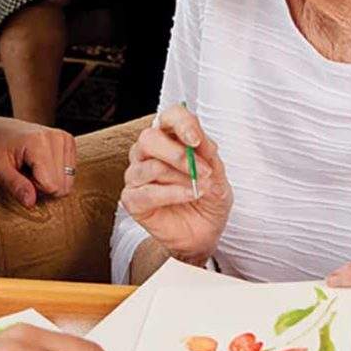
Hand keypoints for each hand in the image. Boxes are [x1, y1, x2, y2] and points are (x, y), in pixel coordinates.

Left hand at [0, 114, 76, 206]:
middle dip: (42, 186)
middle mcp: (56, 137)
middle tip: (23, 173)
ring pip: (68, 181)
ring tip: (30, 168)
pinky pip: (70, 172)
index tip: (18, 176)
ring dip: (48, 180)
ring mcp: (63, 137)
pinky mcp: (67, 141)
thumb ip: (14, 185)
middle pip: (62, 185)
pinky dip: (54, 173)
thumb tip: (30, 203)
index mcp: (38, 141)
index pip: (50, 185)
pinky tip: (39, 164)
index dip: (33, 189)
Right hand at [120, 104, 232, 262]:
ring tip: (200, 188)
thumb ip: (208, 155)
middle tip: (203, 171)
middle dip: (178, 154)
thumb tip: (199, 141)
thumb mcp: (218, 175)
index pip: (169, 117)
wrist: (204, 233)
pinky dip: (172, 194)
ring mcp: (137, 175)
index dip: (181, 124)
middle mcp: (148, 152)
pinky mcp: (132, 199)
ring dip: (180, 178)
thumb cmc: (208, 199)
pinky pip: (146, 192)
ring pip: (149, 166)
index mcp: (169, 137)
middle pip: (149, 138)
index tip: (196, 140)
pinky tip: (189, 196)